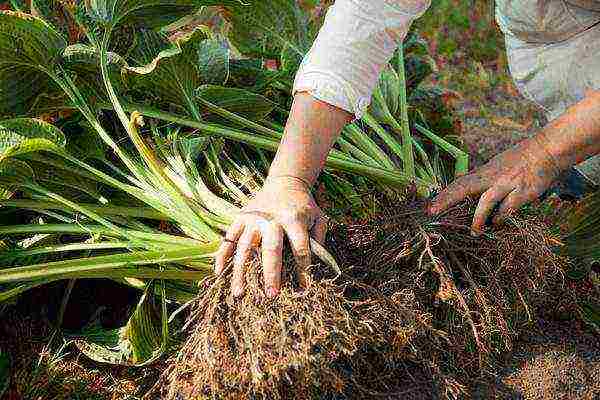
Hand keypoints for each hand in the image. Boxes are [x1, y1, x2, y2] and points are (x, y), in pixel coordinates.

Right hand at [214, 176, 328, 297]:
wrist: (285, 182)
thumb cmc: (304, 206)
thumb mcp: (319, 218)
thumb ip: (319, 241)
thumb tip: (315, 268)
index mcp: (294, 219)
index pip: (300, 248)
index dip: (303, 269)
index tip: (303, 288)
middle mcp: (271, 219)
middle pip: (271, 249)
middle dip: (271, 273)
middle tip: (271, 295)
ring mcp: (253, 218)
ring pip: (244, 247)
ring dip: (240, 272)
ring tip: (239, 294)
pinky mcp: (240, 218)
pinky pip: (229, 239)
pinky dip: (222, 256)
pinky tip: (219, 274)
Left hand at [428, 134, 561, 234]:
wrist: (547, 149)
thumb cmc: (520, 159)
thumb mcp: (496, 166)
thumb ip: (482, 179)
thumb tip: (464, 188)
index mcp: (484, 172)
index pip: (459, 183)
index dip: (444, 194)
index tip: (430, 207)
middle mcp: (492, 176)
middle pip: (463, 187)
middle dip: (446, 199)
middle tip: (433, 212)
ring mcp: (507, 183)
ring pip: (486, 201)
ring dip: (478, 219)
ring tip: (474, 232)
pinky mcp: (523, 191)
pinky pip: (508, 208)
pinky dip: (501, 217)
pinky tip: (498, 223)